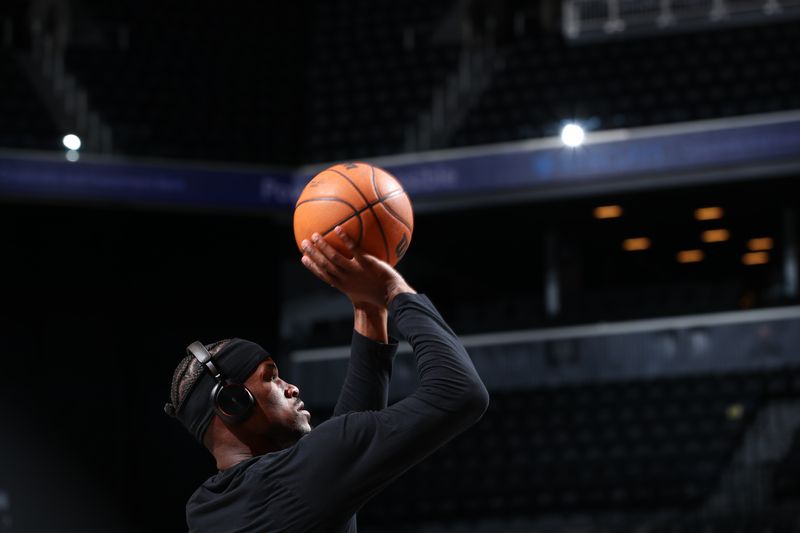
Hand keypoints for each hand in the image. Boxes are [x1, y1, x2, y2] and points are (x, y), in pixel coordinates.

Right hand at [300, 226, 414, 307]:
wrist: (393, 296)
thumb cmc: (380, 294)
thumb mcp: (363, 291)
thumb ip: (356, 281)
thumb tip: (354, 269)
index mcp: (343, 286)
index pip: (323, 275)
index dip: (312, 267)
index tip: (303, 258)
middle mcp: (346, 279)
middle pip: (324, 265)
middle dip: (312, 254)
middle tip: (304, 243)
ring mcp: (355, 271)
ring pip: (334, 258)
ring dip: (323, 246)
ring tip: (315, 235)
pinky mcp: (366, 263)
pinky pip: (354, 249)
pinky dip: (344, 239)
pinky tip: (337, 228)